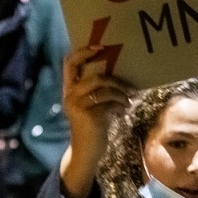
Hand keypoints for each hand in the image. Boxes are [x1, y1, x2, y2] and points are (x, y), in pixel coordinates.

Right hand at [58, 46, 131, 197]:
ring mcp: (78, 106)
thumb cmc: (91, 125)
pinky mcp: (89, 116)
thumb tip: (118, 72)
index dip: (83, 51)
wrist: (86, 151)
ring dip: (122, 94)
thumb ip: (96, 89)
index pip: (69, 63)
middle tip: (129, 86)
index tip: (101, 47)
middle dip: (115, 79)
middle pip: (95, 76)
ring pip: (105, 89)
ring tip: (129, 101)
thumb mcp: (90, 104)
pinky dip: (121, 106)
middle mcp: (70, 95)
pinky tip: (123, 112)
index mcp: (69, 89)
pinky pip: (110, 103)